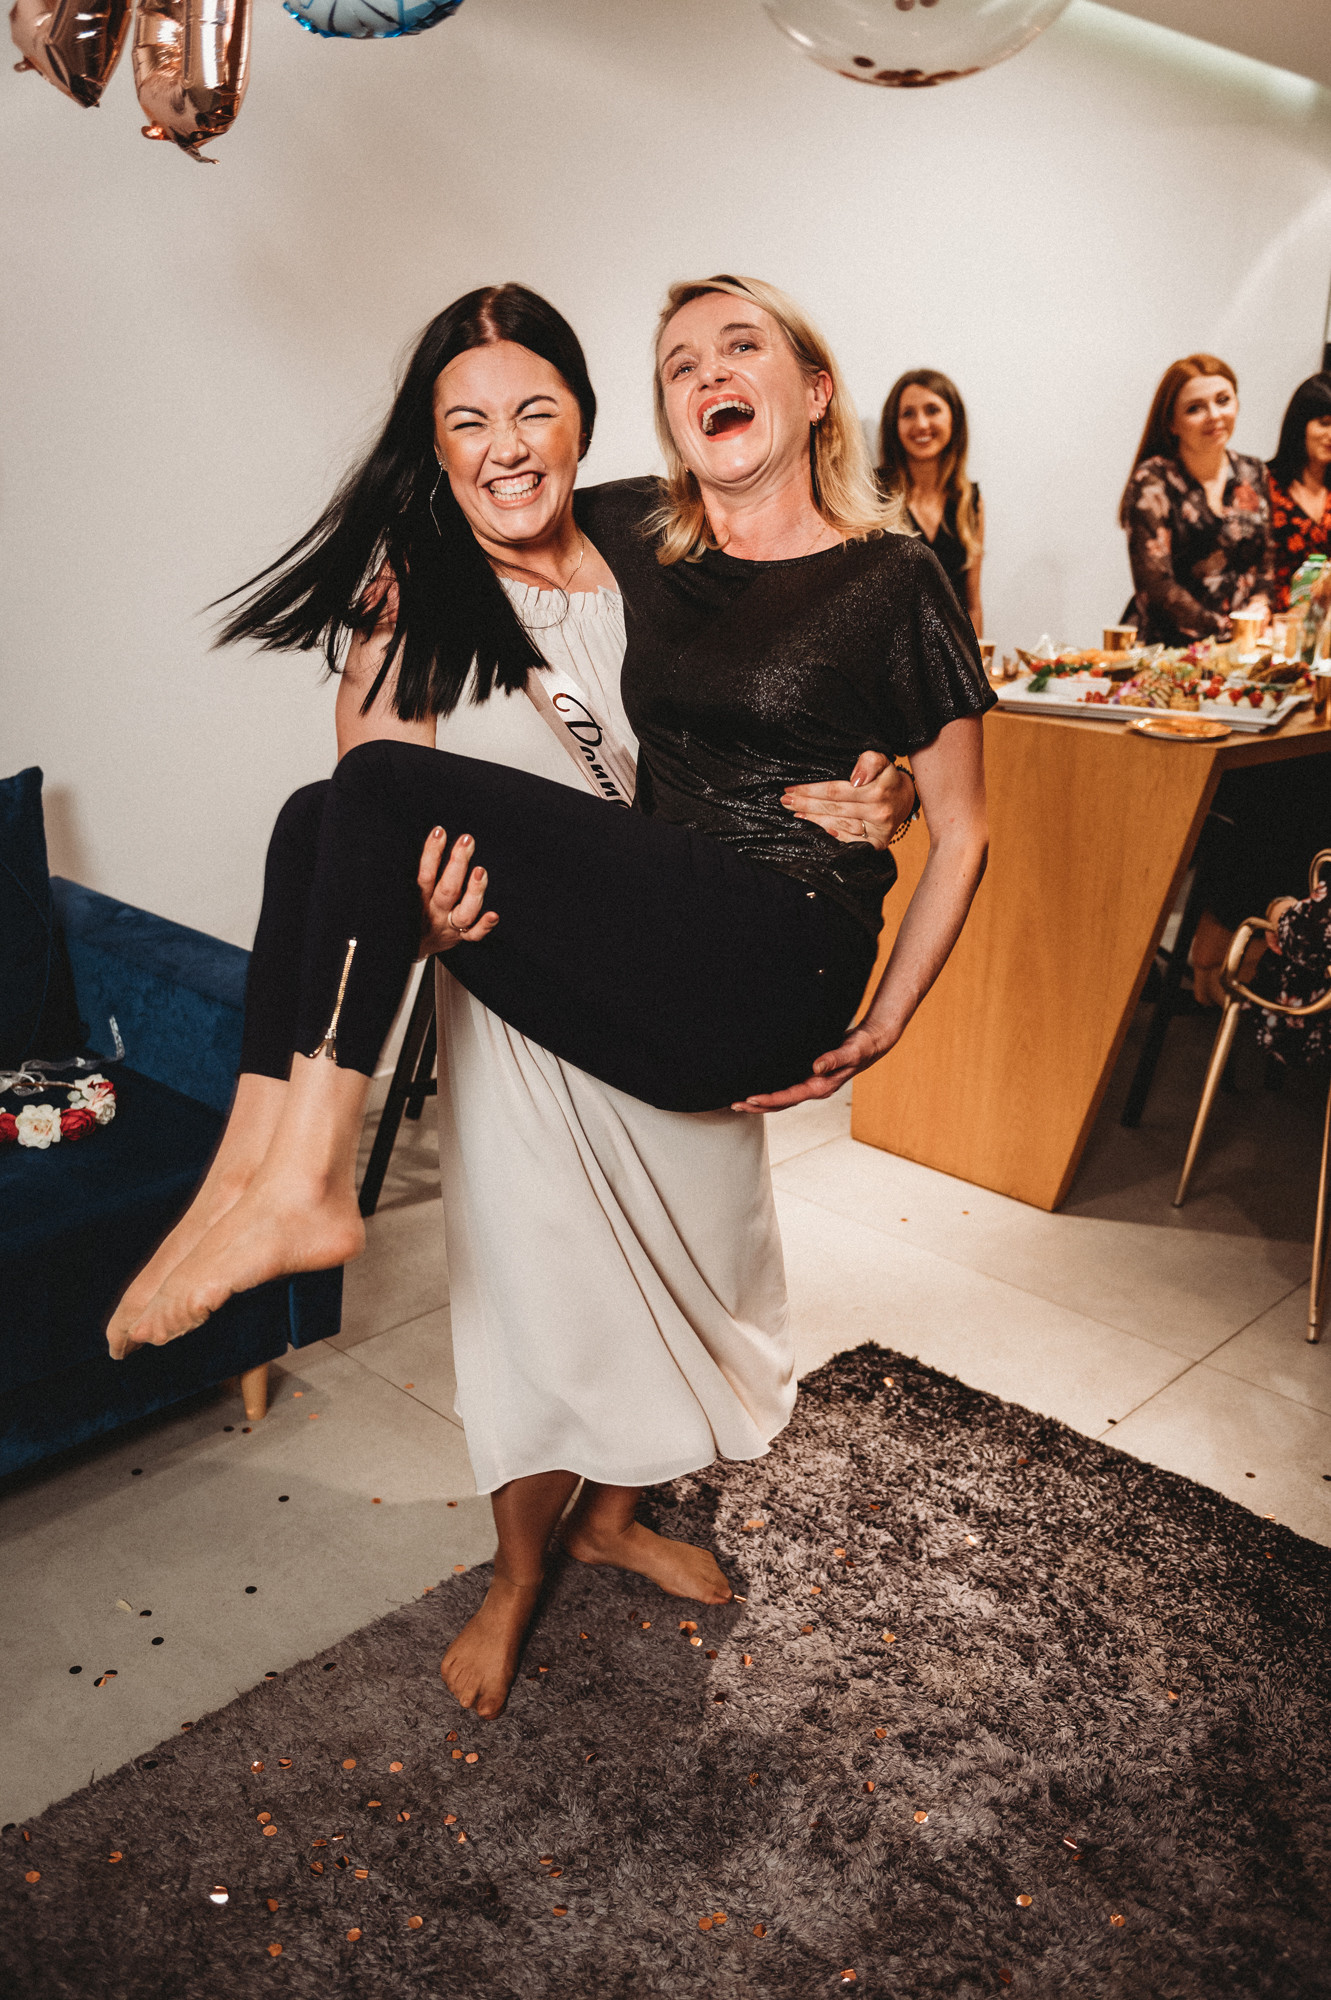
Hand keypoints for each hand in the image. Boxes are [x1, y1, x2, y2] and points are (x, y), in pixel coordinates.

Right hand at [417, 827, 497, 957]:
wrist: (410, 950)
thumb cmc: (413, 912)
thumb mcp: (407, 894)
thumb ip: (418, 874)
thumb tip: (432, 836)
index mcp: (418, 900)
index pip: (425, 875)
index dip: (431, 853)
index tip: (440, 832)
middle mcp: (435, 913)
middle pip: (447, 890)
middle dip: (457, 864)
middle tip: (466, 841)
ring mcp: (449, 927)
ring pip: (464, 913)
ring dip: (474, 892)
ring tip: (480, 871)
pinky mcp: (461, 938)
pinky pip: (474, 935)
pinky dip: (485, 926)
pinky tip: (494, 915)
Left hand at [731, 1023, 892, 1113]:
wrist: (870, 1044)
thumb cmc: (861, 1047)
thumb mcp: (850, 1051)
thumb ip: (834, 1058)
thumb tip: (816, 1067)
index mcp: (822, 1086)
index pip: (790, 1096)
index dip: (769, 1099)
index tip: (750, 1098)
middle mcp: (814, 1088)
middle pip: (781, 1103)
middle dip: (758, 1106)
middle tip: (734, 1105)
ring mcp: (811, 1085)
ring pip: (782, 1099)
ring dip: (761, 1102)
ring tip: (740, 1103)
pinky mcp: (809, 1077)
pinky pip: (787, 1089)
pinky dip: (771, 1092)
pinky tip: (759, 1089)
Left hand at [780, 751, 914, 849]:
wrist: (906, 799)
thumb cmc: (887, 778)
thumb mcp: (882, 760)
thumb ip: (869, 761)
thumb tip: (855, 778)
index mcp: (878, 791)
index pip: (836, 791)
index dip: (811, 790)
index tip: (792, 789)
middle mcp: (878, 812)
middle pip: (834, 808)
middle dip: (806, 805)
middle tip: (785, 801)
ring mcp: (878, 831)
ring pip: (839, 824)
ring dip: (814, 820)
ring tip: (796, 813)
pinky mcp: (877, 844)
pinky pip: (850, 840)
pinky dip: (832, 834)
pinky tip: (817, 828)